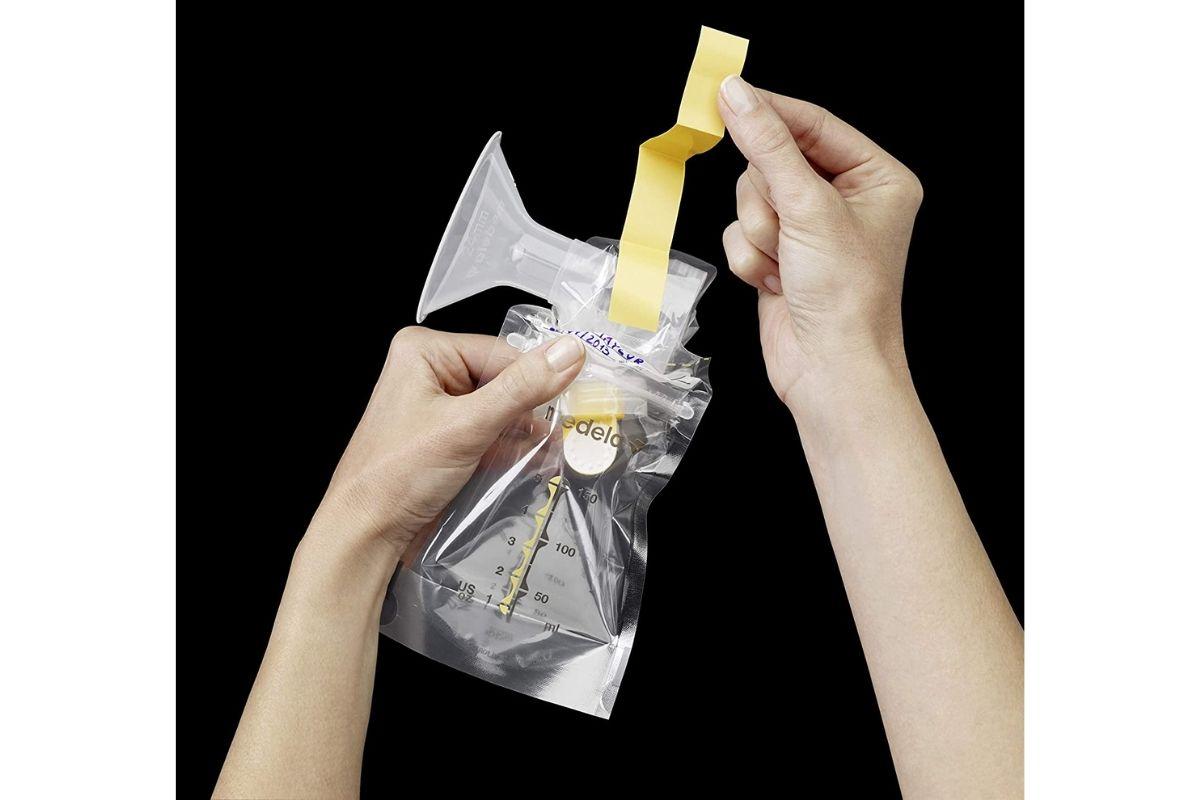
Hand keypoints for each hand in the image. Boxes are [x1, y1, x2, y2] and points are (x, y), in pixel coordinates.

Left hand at [310, 326, 585, 555]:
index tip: (574, 400)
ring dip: (527, 435)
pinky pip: (490, 433)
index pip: (502, 353)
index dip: (537, 379)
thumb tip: (569, 352)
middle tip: (564, 433)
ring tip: (552, 454)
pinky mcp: (447, 438)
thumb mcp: (468, 426)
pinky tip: (534, 463)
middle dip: (532, 413)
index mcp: (424, 351)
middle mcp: (430, 372)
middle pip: (504, 382)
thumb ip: (522, 389)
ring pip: (501, 411)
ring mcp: (438, 407)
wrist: (366, 533)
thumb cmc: (396, 475)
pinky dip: (512, 449)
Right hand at [717, 77, 923, 411]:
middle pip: (772, 161)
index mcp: (875, 178)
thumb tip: (737, 94)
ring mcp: (809, 230)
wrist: (830, 370)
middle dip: (768, 199)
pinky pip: (740, 232)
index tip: (727, 95)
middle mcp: (844, 200)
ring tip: (786, 264)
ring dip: (759, 232)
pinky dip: (750, 258)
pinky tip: (775, 282)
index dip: (770, 112)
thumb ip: (767, 145)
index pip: (813, 124)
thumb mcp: (807, 207)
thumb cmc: (847, 297)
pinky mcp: (780, 256)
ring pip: (750, 198)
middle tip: (786, 228)